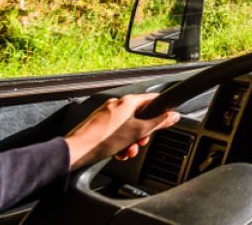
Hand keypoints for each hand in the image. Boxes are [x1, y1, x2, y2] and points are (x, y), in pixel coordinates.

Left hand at [64, 93, 180, 169]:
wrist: (77, 150)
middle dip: (142, 132)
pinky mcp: (98, 124)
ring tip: (127, 152)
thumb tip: (174, 115)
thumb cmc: (104, 139)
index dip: (161, 111)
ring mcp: (106, 114)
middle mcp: (117, 104)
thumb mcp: (138, 132)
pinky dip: (120, 141)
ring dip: (131, 140)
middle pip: (140, 116)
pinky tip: (117, 152)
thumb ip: (158, 123)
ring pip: (128, 126)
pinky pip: (116, 131)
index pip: (153, 99)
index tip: (166, 120)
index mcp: (128, 101)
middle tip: (140, 142)